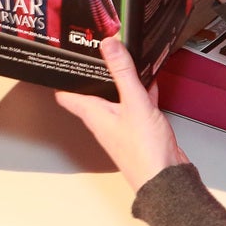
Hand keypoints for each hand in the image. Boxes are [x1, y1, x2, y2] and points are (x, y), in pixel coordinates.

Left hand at [56, 35, 188, 191]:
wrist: (166, 179)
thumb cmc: (145, 152)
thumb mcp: (134, 103)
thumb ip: (122, 72)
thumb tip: (108, 45)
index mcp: (94, 114)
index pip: (67, 94)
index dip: (62, 76)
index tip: (59, 60)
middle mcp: (104, 120)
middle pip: (91, 92)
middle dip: (92, 73)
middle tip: (91, 53)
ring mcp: (121, 125)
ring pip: (115, 97)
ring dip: (117, 81)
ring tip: (121, 61)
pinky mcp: (138, 129)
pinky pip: (136, 104)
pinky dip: (140, 91)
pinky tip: (149, 83)